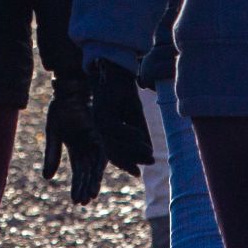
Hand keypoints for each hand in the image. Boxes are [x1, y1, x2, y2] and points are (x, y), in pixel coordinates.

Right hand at [40, 76, 106, 204]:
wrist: (70, 88)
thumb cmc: (61, 108)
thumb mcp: (53, 134)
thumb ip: (52, 155)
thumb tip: (47, 179)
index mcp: (76, 149)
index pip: (78, 173)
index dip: (78, 187)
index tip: (77, 201)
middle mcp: (88, 147)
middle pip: (88, 172)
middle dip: (86, 187)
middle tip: (85, 202)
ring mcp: (96, 140)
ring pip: (96, 165)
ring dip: (93, 180)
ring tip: (91, 194)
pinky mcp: (100, 133)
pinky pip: (103, 152)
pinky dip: (100, 164)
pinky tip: (97, 175)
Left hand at [85, 58, 154, 173]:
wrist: (118, 74)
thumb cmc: (125, 95)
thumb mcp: (135, 117)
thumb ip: (139, 135)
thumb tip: (149, 154)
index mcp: (106, 132)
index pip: (114, 153)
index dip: (125, 164)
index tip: (138, 174)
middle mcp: (100, 128)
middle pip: (113, 151)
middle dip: (130, 160)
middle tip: (146, 165)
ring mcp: (99, 120)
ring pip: (113, 142)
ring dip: (132, 149)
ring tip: (148, 153)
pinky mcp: (101, 111)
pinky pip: (114, 128)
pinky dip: (128, 134)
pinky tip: (141, 137)